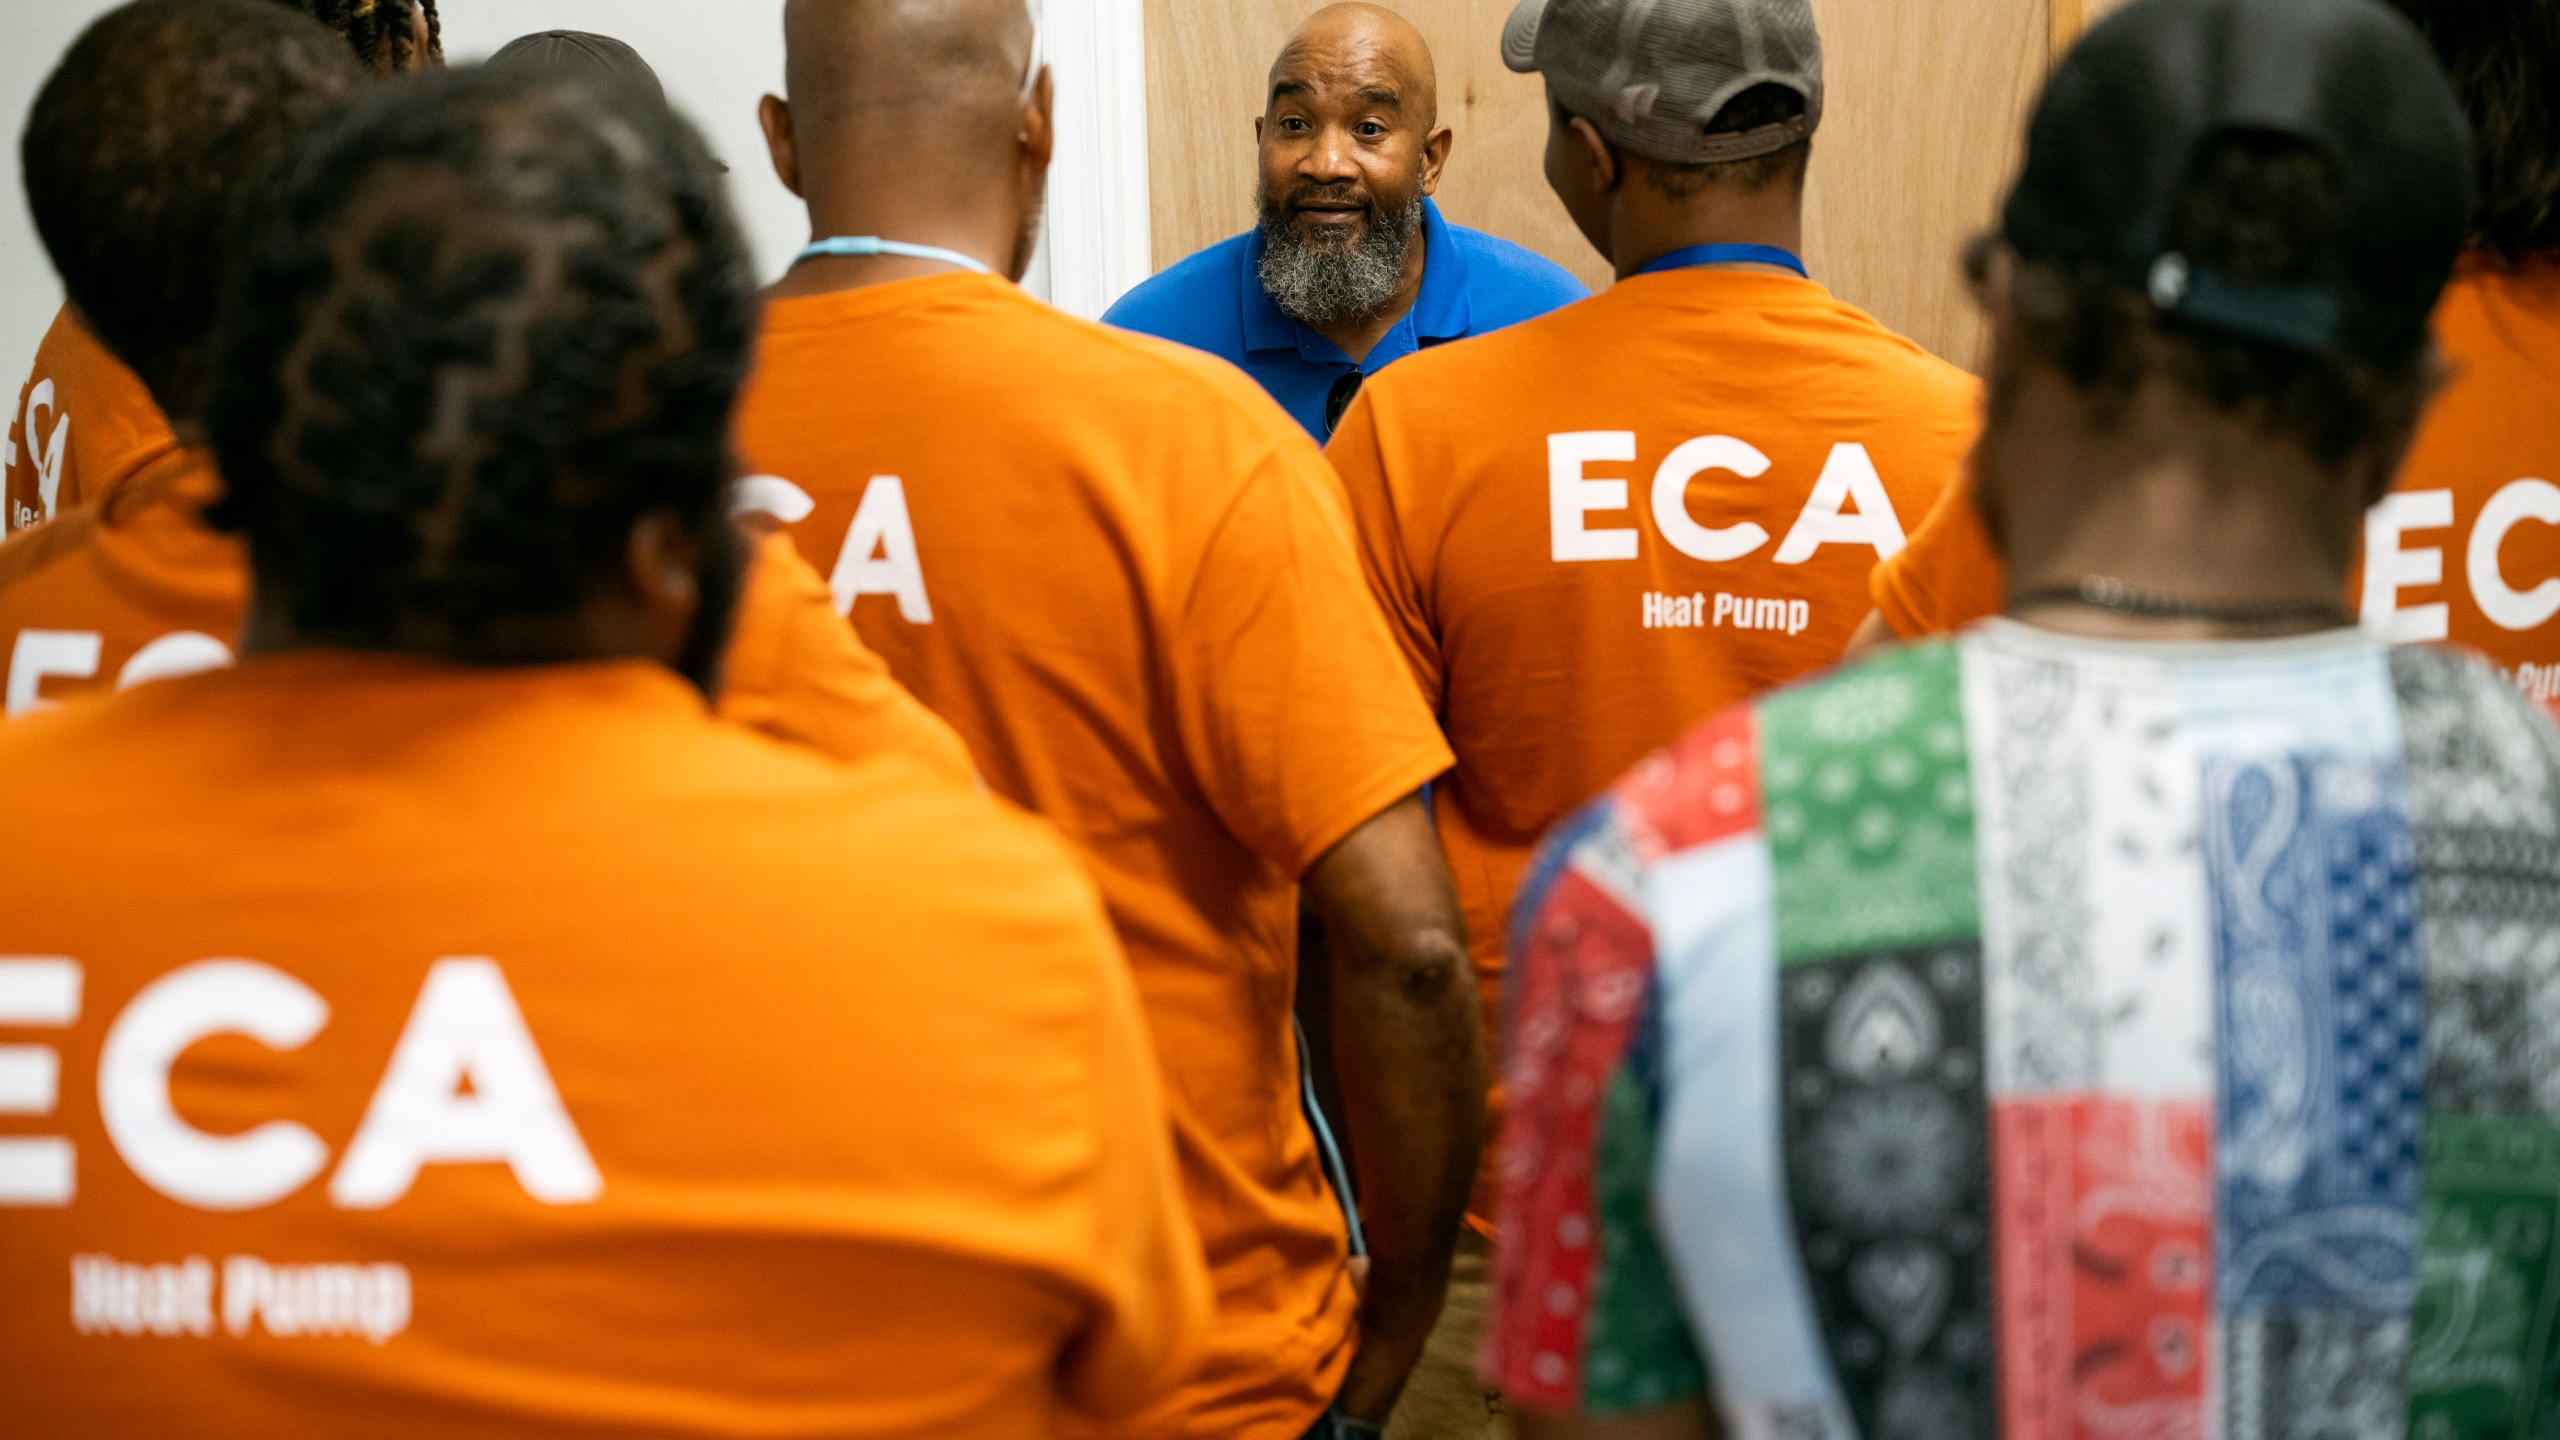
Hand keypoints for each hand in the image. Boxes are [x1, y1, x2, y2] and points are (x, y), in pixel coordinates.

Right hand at [1301, 794, 1486, 1425]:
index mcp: (1443, 1125)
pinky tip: (1360, 1404)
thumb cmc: (1387, 958)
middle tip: (1354, 1380)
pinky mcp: (1419, 1210)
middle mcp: (1455, 1166)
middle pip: (1423, 1271)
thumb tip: (1348, 1039)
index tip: (1349, 1292)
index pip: (1423, 1221)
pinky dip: (1379, 1363)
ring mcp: (1443, 1190)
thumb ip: (1370, 1058)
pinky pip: (1402, 1308)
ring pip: (1417, 1301)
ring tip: (1356, 1406)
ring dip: (1382, 1359)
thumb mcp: (1379, 1023)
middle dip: (1387, 1330)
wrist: (1405, 946)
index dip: (1389, 1272)